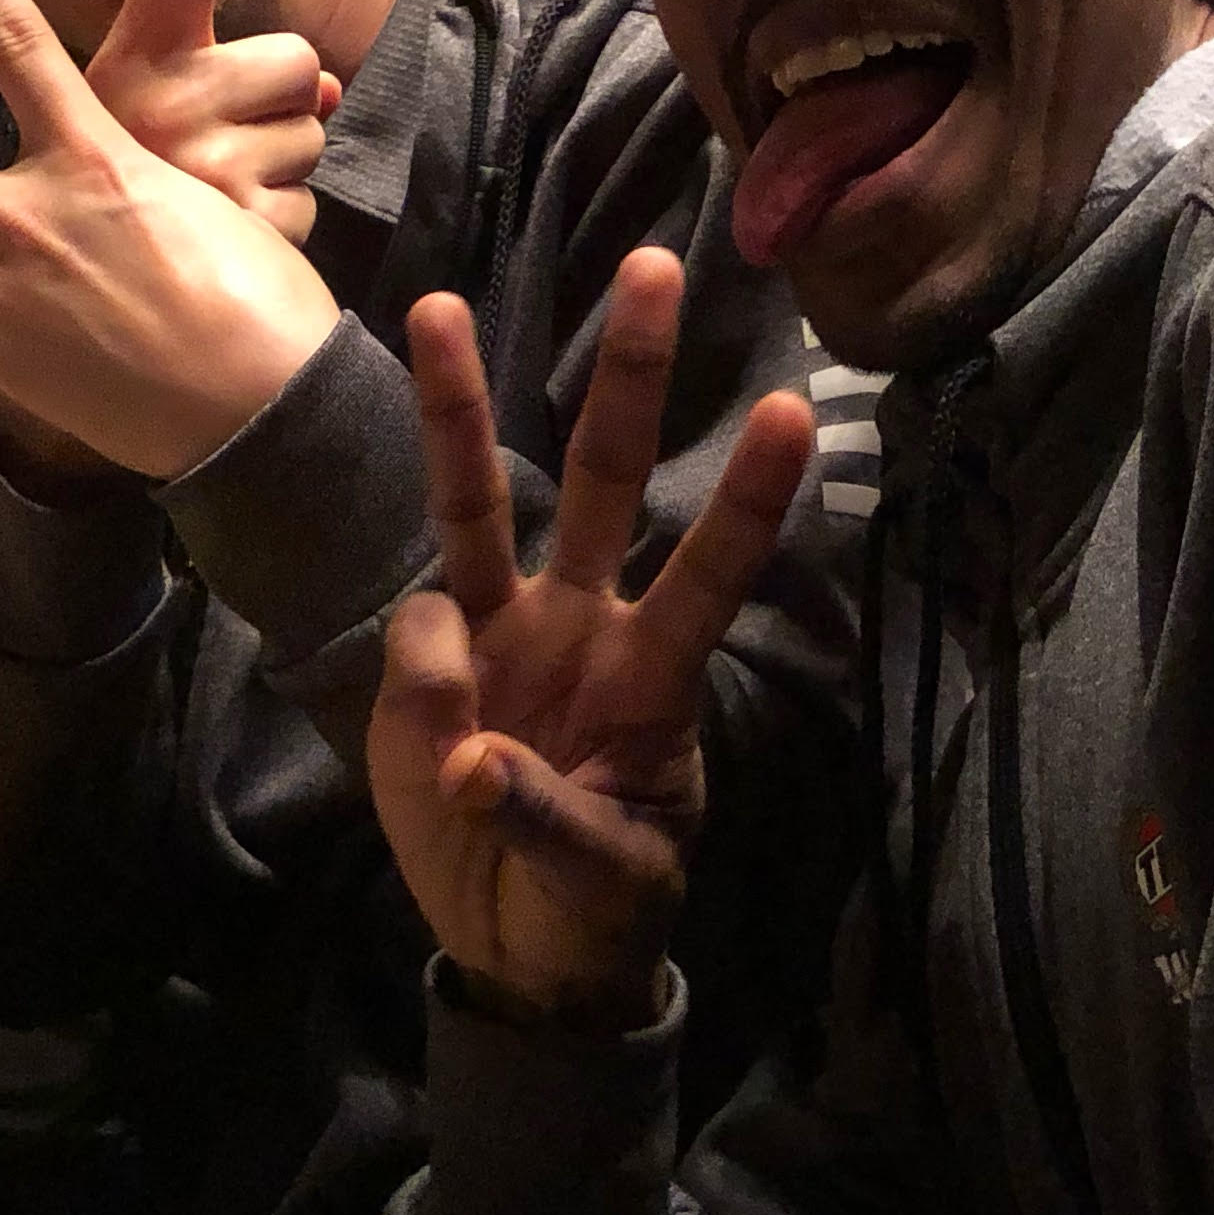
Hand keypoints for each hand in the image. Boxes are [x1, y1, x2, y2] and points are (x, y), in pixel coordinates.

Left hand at [0, 0, 344, 481]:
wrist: (261, 411)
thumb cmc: (264, 305)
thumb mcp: (211, 217)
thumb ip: (133, 207)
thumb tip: (100, 243)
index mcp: (97, 163)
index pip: (24, 49)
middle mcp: (35, 220)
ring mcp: (10, 294)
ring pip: (13, 278)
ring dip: (61, 306)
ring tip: (127, 342)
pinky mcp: (8, 362)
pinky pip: (27, 346)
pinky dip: (66, 357)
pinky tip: (119, 377)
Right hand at [79, 0, 337, 246]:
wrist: (99, 302)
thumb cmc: (136, 187)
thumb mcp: (155, 113)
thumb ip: (236, 77)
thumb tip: (325, 84)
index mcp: (132, 55)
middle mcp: (159, 98)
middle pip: (295, 60)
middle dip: (279, 100)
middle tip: (215, 139)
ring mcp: (198, 161)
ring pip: (310, 133)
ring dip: (280, 166)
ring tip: (219, 195)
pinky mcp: (236, 222)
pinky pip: (308, 199)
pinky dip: (282, 221)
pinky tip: (233, 240)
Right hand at [364, 250, 815, 1028]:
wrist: (516, 948)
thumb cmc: (592, 910)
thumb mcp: (602, 888)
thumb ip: (545, 820)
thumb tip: (470, 761)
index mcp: (654, 680)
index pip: (712, 574)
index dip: (749, 499)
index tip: (796, 412)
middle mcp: (585, 626)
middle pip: (607, 480)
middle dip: (629, 375)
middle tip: (657, 266)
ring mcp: (504, 634)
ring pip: (479, 501)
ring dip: (457, 406)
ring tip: (440, 307)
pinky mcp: (430, 666)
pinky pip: (418, 631)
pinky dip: (421, 687)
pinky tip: (438, 767)